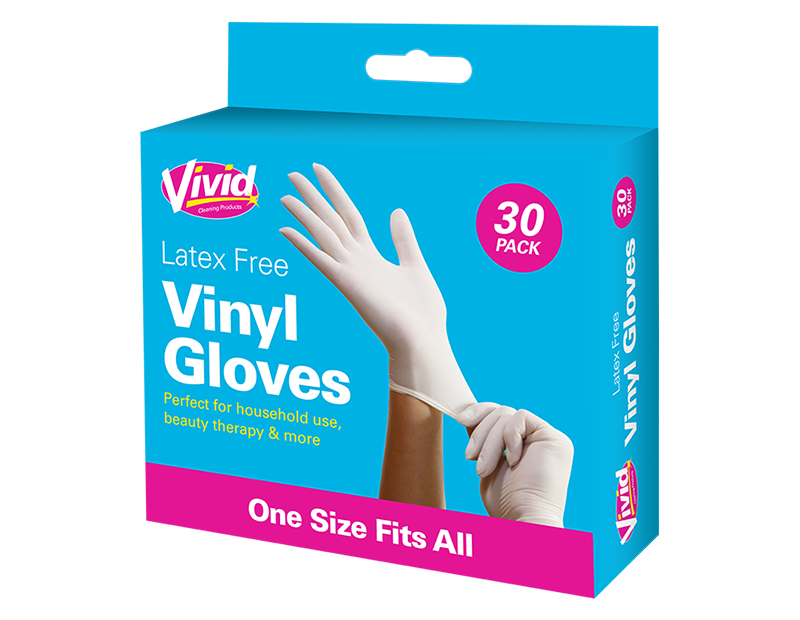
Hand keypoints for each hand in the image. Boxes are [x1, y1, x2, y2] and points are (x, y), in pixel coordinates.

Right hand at [279, 164, 475, 417]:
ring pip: (323, 235)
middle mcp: (356, 261)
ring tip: (285, 195)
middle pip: (330, 219)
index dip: (334, 191)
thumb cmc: (422, 312)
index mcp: (371, 256)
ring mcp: (350, 272)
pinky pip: (321, 260)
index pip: (348, 215)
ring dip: (304, 214)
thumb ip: (403, 239)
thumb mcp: (415, 265)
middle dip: (313, 196)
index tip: (319, 169)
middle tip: (292, 173)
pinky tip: (285, 231)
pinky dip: (303, 245)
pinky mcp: (347, 284)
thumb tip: (397, 210)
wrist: (423, 341)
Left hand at [460, 403, 573, 527]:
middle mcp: (537, 438)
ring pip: (507, 415)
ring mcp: (547, 438)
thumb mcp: (487, 462)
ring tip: (484, 469)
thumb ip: (483, 440)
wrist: (523, 519)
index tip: (461, 421)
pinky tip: (512, 461)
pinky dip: (509, 438)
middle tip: (470, 458)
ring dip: (489, 442)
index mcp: (522, 443)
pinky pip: (522, 418)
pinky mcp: (555, 439)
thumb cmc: (505, 502)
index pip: (500, 414)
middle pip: (501, 412)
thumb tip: (466, 416)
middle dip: (480, 433)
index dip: (479, 413)